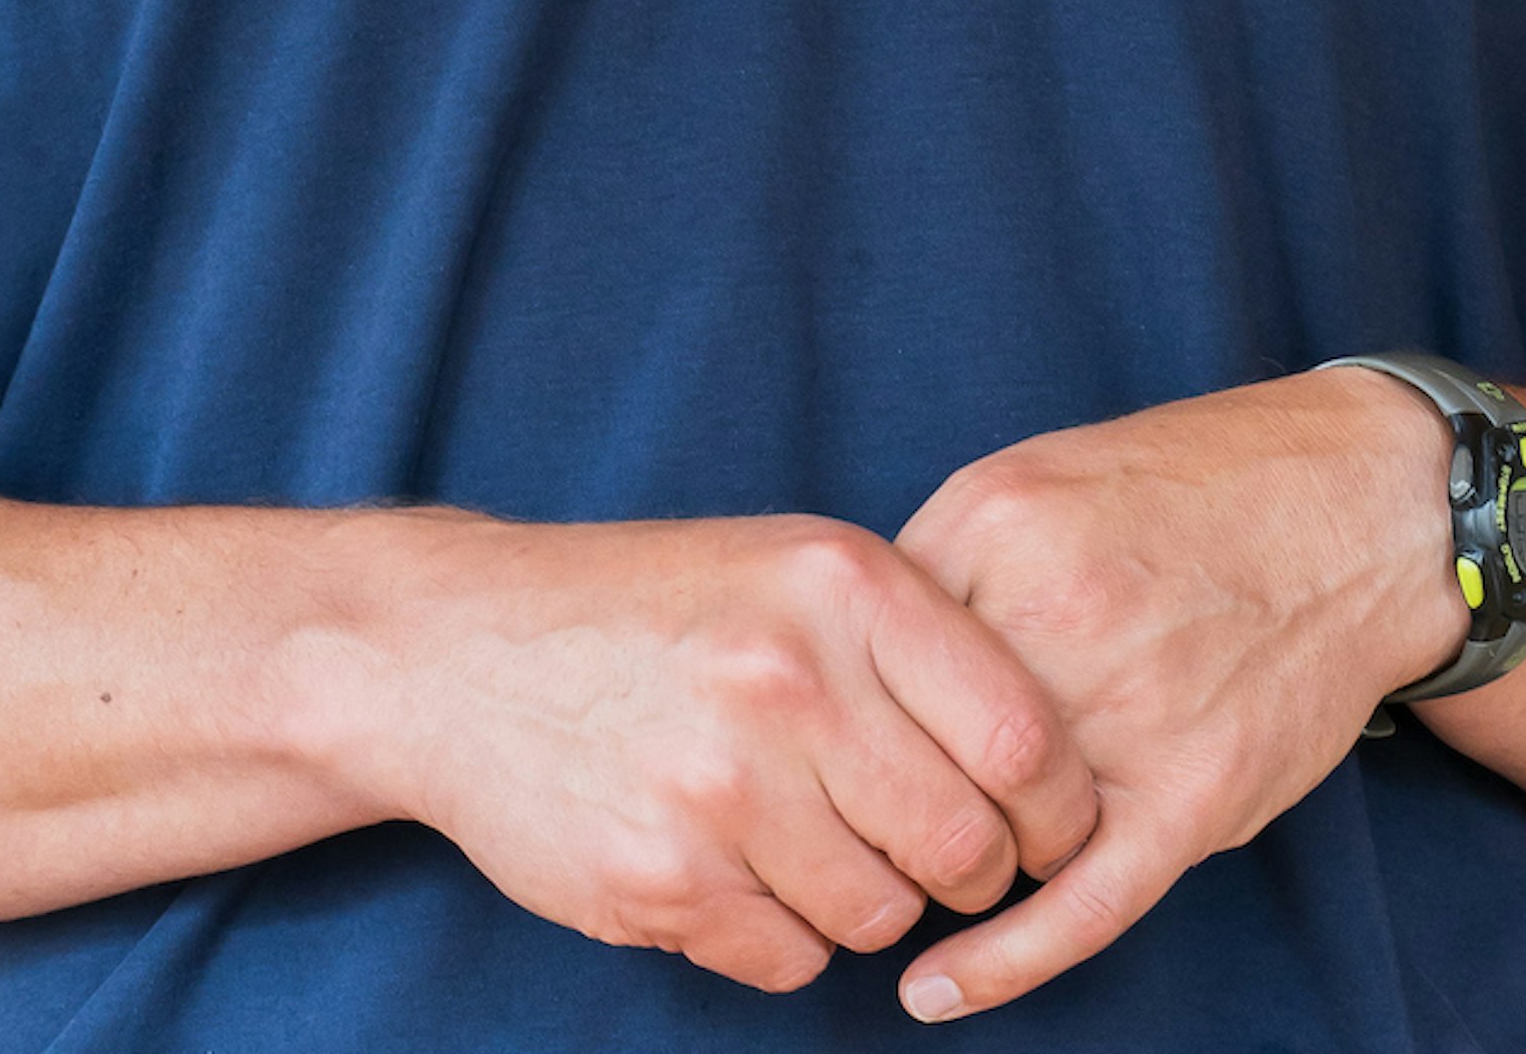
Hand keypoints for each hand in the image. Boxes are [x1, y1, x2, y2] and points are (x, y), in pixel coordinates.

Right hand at [332, 510, 1099, 995]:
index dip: (1059, 804)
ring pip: (879, 916)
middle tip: (953, 860)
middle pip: (962, 844)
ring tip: (829, 847)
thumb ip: (918, 639)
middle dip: (976, 872)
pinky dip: (790, 937)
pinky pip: (790, 960)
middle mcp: (793, 683)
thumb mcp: (804, 566)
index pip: (1021, 735)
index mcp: (849, 588)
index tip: (1053, 824)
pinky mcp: (659, 882)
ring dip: (875, 903)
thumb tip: (1044, 754)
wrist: (467, 652)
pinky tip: (750, 872)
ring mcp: (721, 790)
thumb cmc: (666, 606)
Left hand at [885, 368, 1463, 1019]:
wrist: (1369, 505)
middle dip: (902, 784)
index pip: (863, 653)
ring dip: (962, 848)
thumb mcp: (1052, 470)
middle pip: (915, 745)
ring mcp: (1125, 707)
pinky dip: (1000, 961)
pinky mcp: (1194, 792)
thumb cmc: (1206, 487)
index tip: (845, 739)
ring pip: (987, 826)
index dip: (852, 706)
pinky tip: (936, 991)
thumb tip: (858, 663)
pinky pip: (1078, 903)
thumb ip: (956, 560)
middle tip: (890, 803)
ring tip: (953, 845)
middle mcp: (1051, 613)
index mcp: (998, 522)